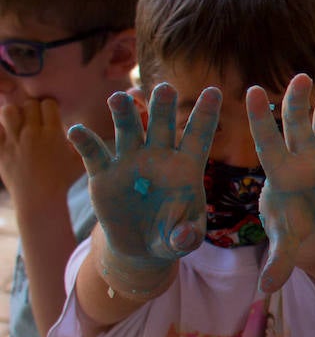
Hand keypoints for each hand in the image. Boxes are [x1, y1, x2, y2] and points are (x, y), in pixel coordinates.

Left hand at [0, 99, 85, 208]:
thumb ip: (85, 142)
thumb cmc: (63, 180)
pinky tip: (9, 136)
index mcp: (53, 134)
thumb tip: (84, 129)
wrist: (39, 200)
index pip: (48, 103)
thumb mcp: (81, 160)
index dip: (50, 107)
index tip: (51, 116)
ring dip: (15, 114)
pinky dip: (2, 129)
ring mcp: (13, 142)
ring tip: (20, 124)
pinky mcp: (0, 151)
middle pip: (29, 104)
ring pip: (8, 111)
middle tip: (36, 120)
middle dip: (33, 109)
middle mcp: (32, 134)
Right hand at [66, 84, 219, 294]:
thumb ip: (186, 236)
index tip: (215, 91)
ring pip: (128, 130)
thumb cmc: (170, 236)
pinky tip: (76, 131)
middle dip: (162, 106)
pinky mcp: (104, 175)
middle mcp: (158, 156)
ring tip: (120, 98)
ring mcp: (130, 162)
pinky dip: (85, 142)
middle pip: (161, 125)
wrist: (140, 247)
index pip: (198, 136)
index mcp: (186, 166)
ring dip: (124, 113)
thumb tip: (183, 237)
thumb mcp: (182, 239)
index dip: (206, 115)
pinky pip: (94, 154)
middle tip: (164, 89)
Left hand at [249, 72, 314, 292]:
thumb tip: (265, 290)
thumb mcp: (286, 237)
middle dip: (299, 103)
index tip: (253, 91)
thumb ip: (279, 258)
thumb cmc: (292, 219)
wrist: (313, 211)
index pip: (269, 142)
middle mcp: (304, 153)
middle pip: (299, 124)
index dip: (262, 120)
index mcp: (282, 171)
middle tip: (300, 79)